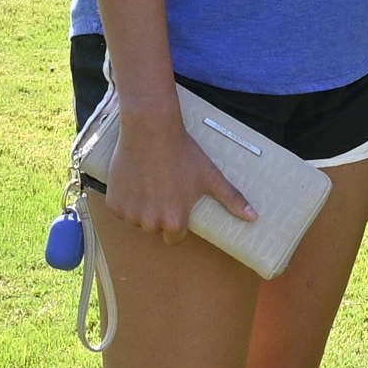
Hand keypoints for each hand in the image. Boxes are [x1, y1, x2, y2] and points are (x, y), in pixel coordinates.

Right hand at [106, 103, 254, 241]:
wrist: (151, 130)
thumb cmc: (184, 153)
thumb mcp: (211, 176)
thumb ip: (232, 200)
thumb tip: (254, 218)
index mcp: (174, 222)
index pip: (175, 237)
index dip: (177, 221)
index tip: (177, 203)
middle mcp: (150, 224)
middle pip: (155, 228)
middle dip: (159, 214)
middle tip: (164, 188)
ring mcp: (130, 214)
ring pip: (137, 219)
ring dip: (142, 208)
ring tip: (150, 182)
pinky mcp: (113, 203)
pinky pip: (120, 209)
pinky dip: (125, 199)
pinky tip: (135, 180)